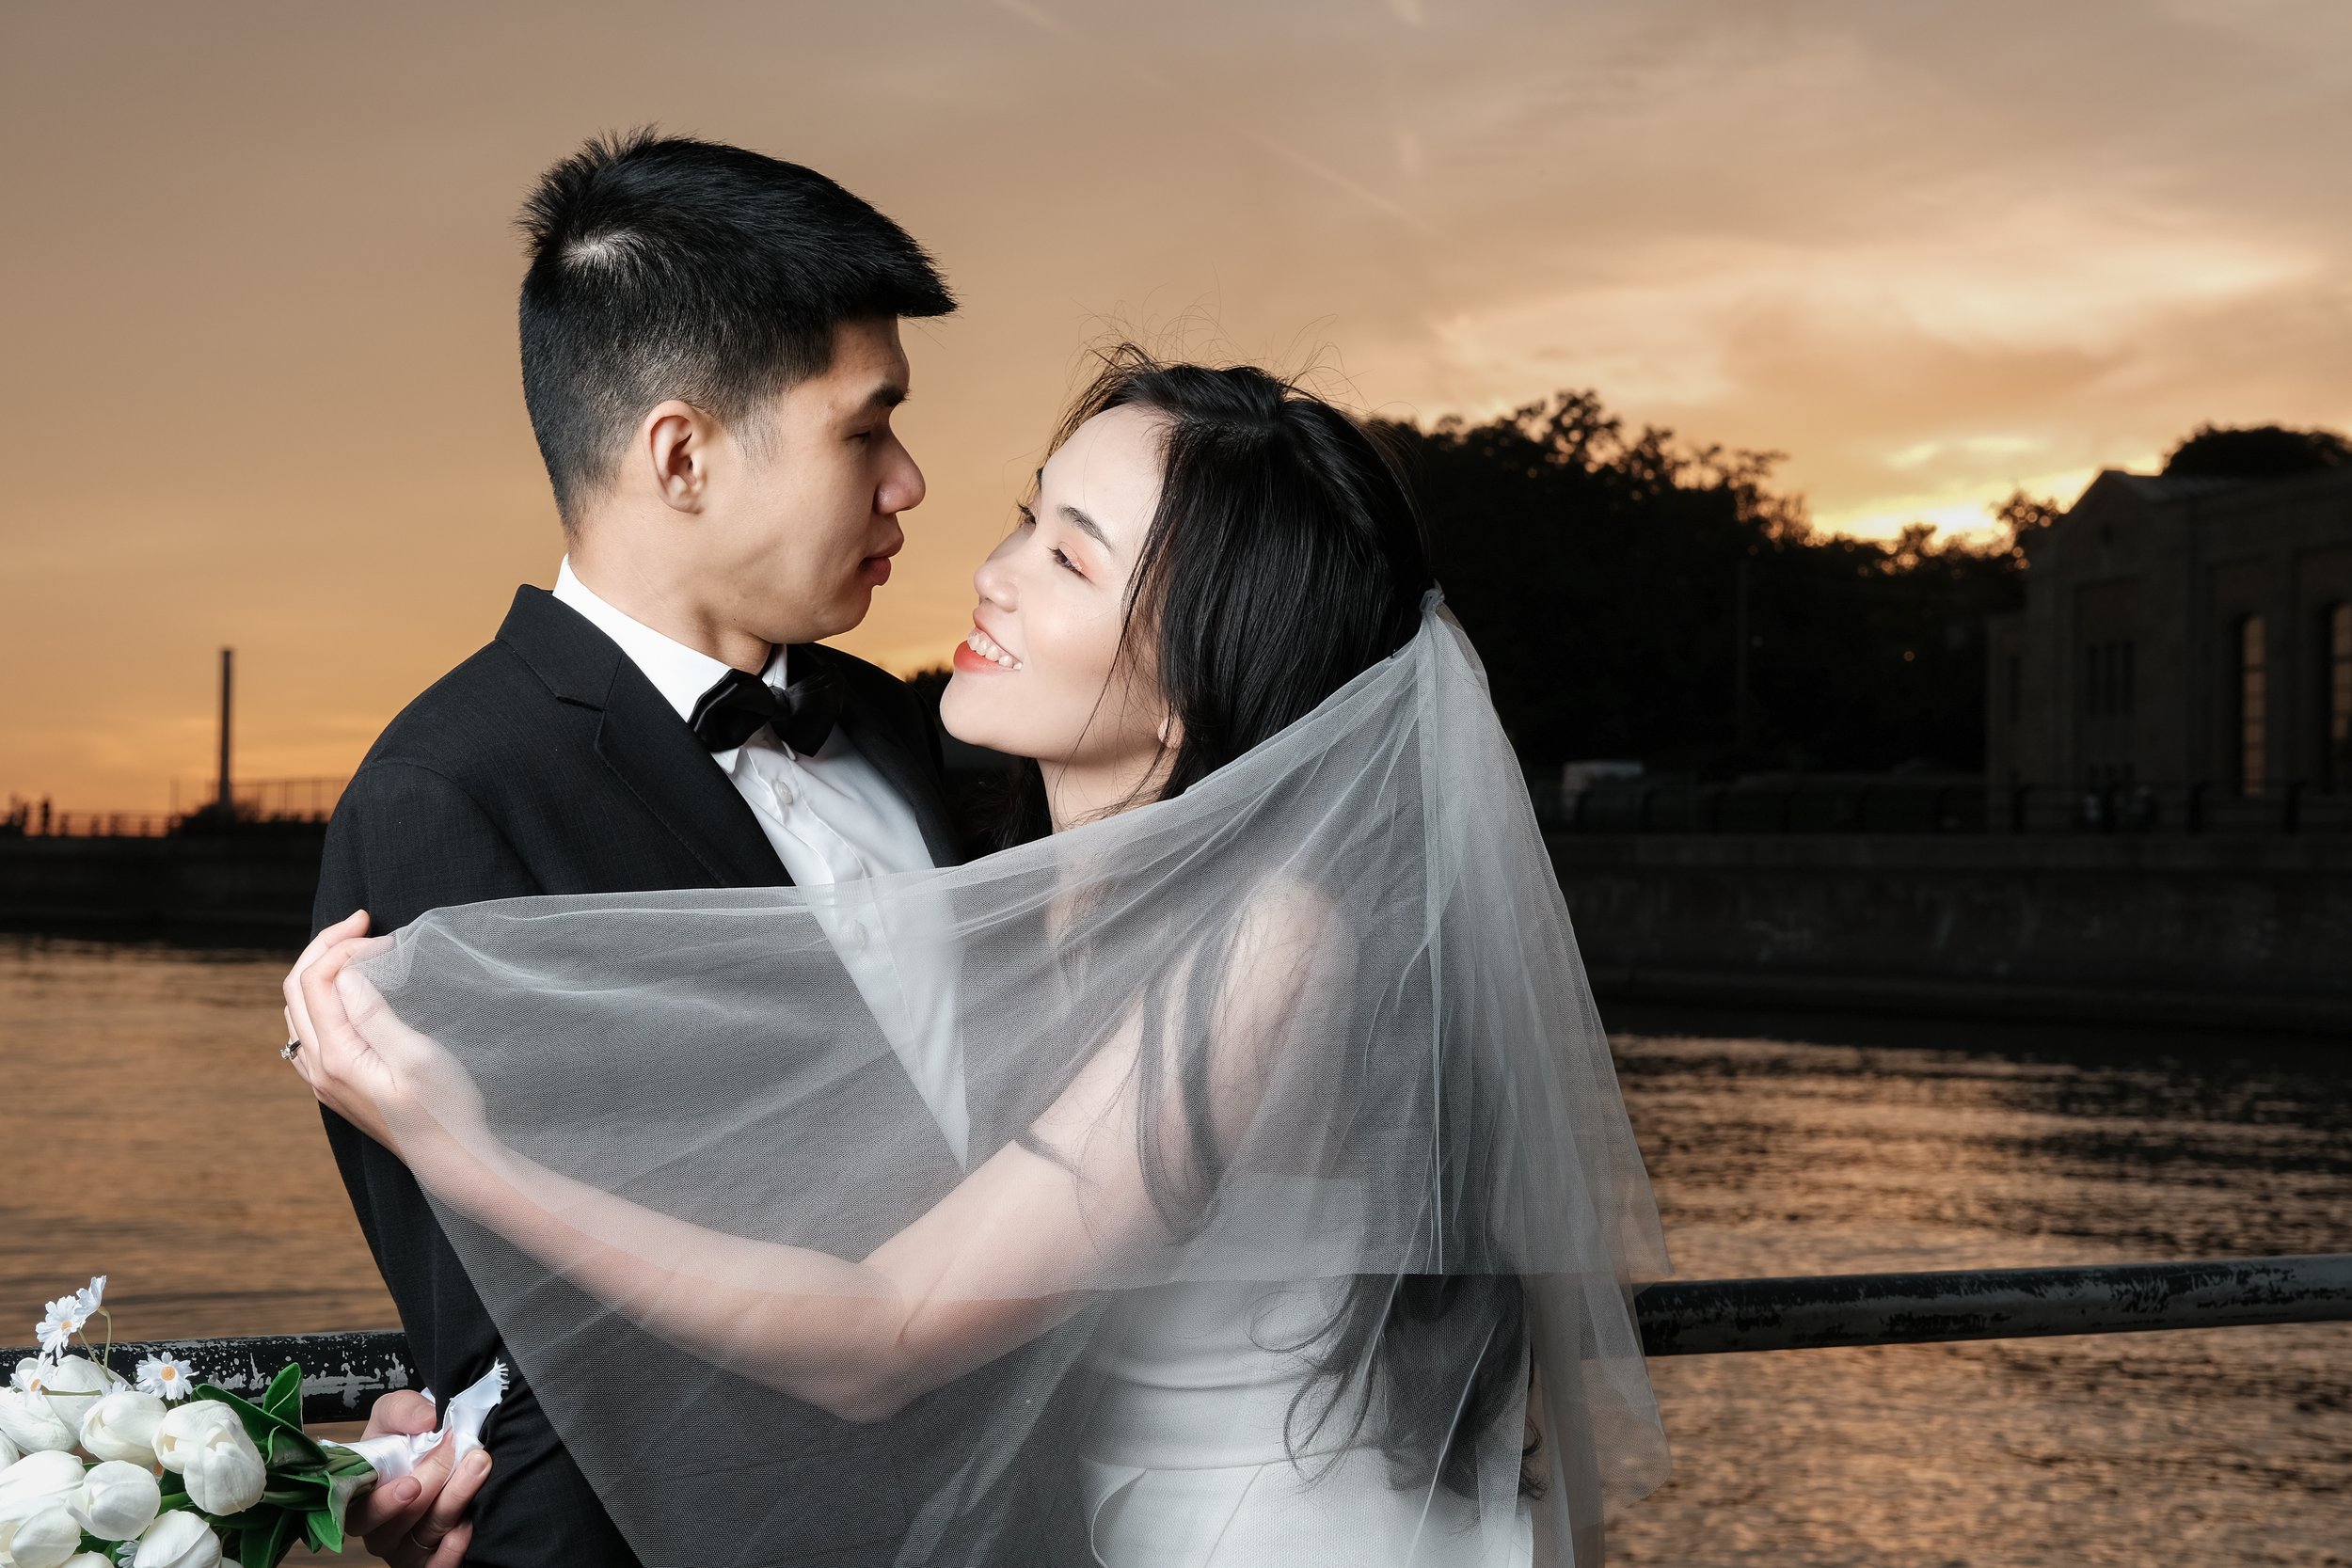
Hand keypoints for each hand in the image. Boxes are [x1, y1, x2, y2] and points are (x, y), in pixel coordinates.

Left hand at [286, 923, 478, 1155]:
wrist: (453, 1160)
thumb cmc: (445, 1110)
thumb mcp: (418, 1057)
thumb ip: (375, 1014)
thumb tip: (346, 974)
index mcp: (336, 1057)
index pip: (316, 980)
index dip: (344, 947)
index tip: (386, 938)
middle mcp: (318, 1068)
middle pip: (297, 989)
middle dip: (326, 947)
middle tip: (364, 922)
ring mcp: (322, 1078)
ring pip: (298, 1008)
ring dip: (322, 969)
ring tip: (358, 948)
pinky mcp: (335, 1084)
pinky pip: (308, 1029)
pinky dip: (321, 996)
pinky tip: (349, 990)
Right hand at [347, 1391, 489, 1567]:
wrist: (437, 1441)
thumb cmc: (404, 1434)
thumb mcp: (397, 1411)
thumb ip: (403, 1410)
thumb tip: (425, 1421)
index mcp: (360, 1498)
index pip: (361, 1513)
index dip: (384, 1503)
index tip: (412, 1483)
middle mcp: (379, 1529)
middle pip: (400, 1523)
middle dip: (434, 1487)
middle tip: (460, 1454)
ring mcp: (405, 1546)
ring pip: (428, 1533)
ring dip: (455, 1500)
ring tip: (478, 1467)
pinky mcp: (430, 1558)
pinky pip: (439, 1566)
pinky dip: (454, 1549)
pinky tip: (469, 1524)